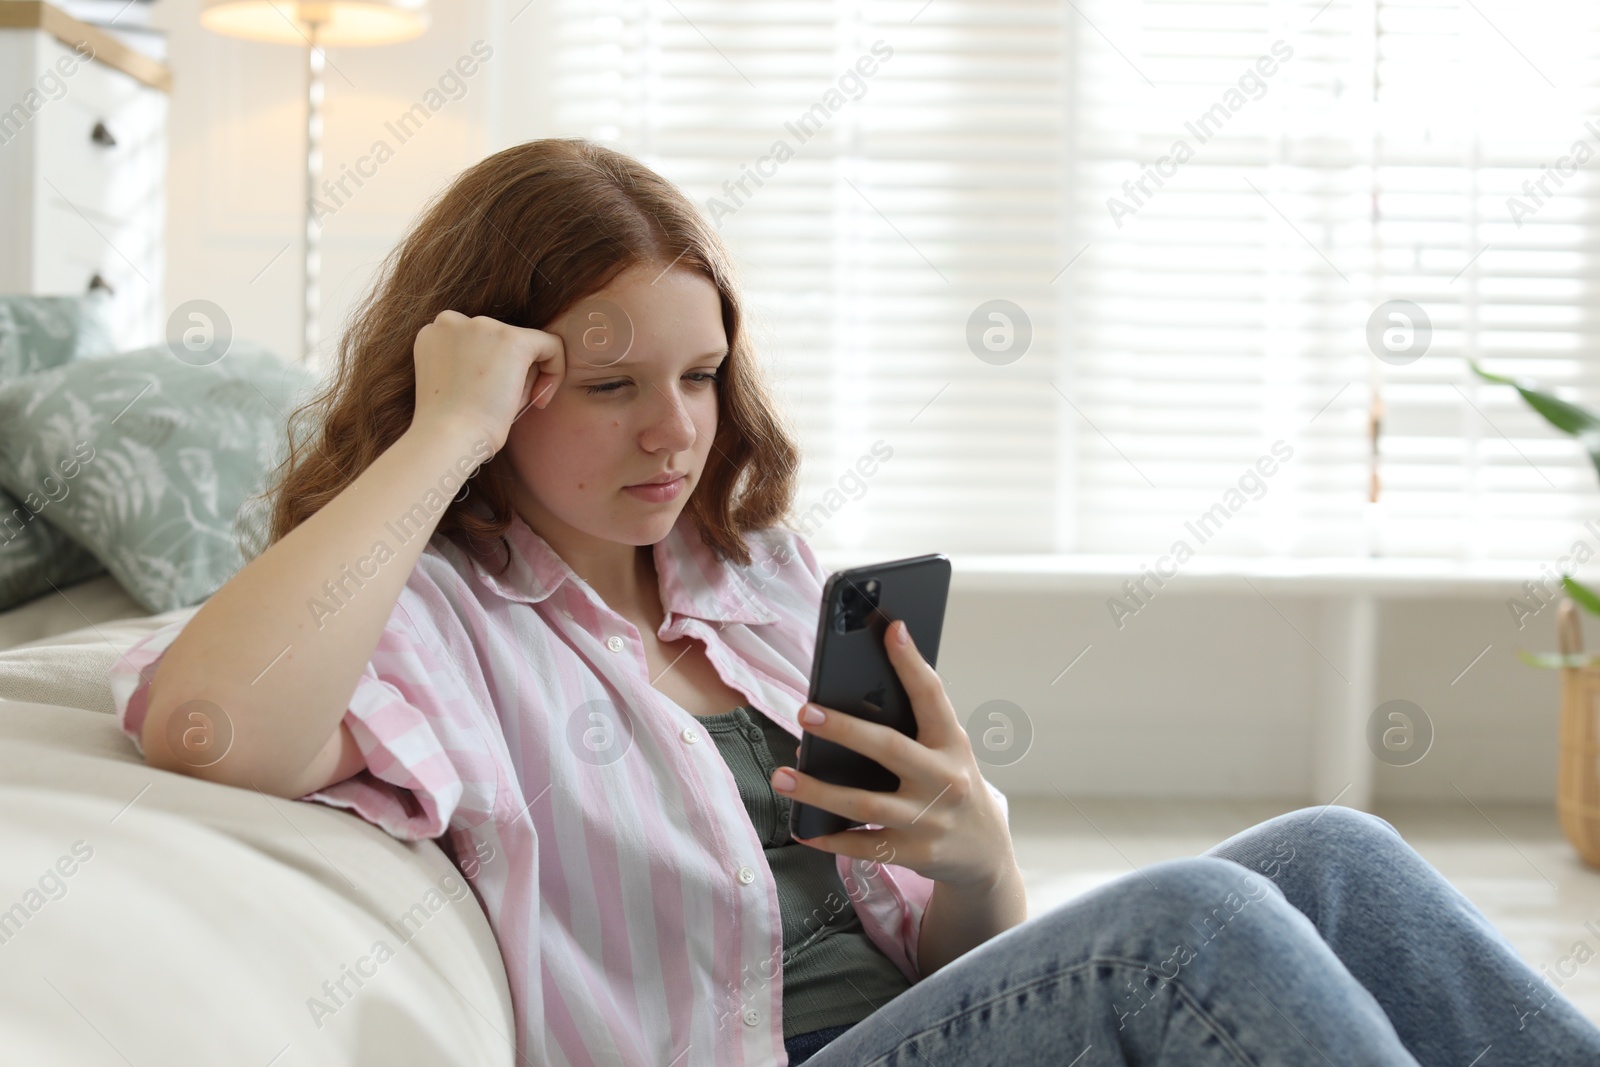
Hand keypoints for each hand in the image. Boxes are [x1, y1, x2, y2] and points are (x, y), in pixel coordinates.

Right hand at [411, 309, 565, 451]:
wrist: (447, 437)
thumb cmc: (450, 426)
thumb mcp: (455, 386)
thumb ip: (473, 363)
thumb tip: (513, 361)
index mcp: (434, 334)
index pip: (476, 344)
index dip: (490, 372)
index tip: (491, 400)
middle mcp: (453, 321)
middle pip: (500, 342)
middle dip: (508, 374)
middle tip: (502, 408)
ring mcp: (482, 325)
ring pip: (523, 345)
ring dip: (524, 377)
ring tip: (509, 407)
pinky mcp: (512, 339)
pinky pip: (551, 345)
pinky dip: (555, 372)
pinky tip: (540, 400)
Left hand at [772, 619, 1016, 889]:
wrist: (986, 852)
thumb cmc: (952, 785)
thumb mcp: (946, 751)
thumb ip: (913, 727)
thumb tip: (851, 698)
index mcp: (952, 743)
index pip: (932, 697)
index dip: (912, 663)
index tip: (892, 629)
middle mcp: (945, 779)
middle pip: (889, 749)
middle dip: (844, 730)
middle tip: (804, 713)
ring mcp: (930, 819)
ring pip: (865, 805)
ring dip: (818, 791)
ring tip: (781, 776)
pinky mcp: (915, 854)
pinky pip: (864, 846)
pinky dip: (830, 839)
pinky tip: (802, 828)